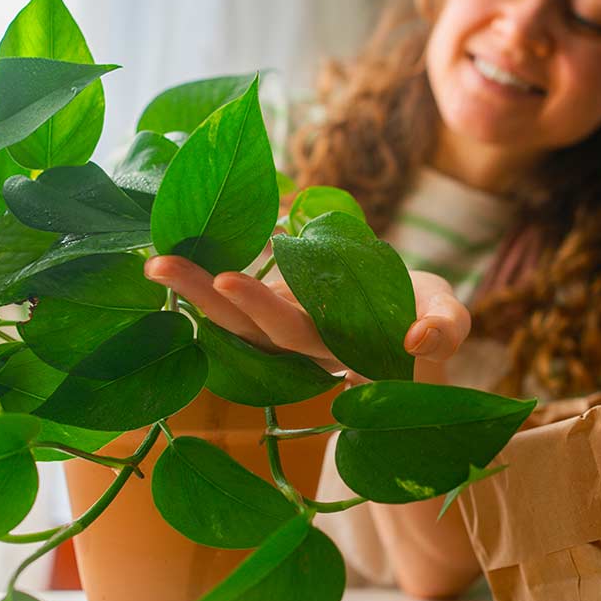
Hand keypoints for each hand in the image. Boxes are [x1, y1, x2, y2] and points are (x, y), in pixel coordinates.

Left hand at [143, 255, 470, 378]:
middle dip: (204, 296)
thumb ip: (444, 328)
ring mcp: (282, 326)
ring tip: (153, 261)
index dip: (260, 307)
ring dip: (191, 290)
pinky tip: (172, 255)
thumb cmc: (429, 319)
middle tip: (159, 264)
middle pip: (244, 326)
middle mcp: (298, 343)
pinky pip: (231, 298)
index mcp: (336, 345)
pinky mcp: (275, 306)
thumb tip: (418, 339)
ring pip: (230, 317)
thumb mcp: (447, 318)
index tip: (229, 277)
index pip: (291, 332)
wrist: (411, 323)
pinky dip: (201, 280)